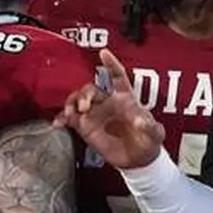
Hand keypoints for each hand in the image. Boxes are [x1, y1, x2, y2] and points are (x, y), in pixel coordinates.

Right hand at [53, 49, 164, 168]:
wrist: (137, 159)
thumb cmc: (148, 141)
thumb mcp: (154, 134)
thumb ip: (149, 126)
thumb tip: (139, 120)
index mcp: (124, 99)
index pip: (117, 77)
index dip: (111, 65)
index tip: (104, 53)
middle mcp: (106, 102)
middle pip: (90, 89)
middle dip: (84, 95)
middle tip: (84, 107)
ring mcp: (94, 113)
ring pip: (76, 99)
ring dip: (72, 103)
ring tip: (72, 115)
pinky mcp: (84, 126)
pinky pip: (69, 117)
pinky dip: (61, 118)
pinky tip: (58, 124)